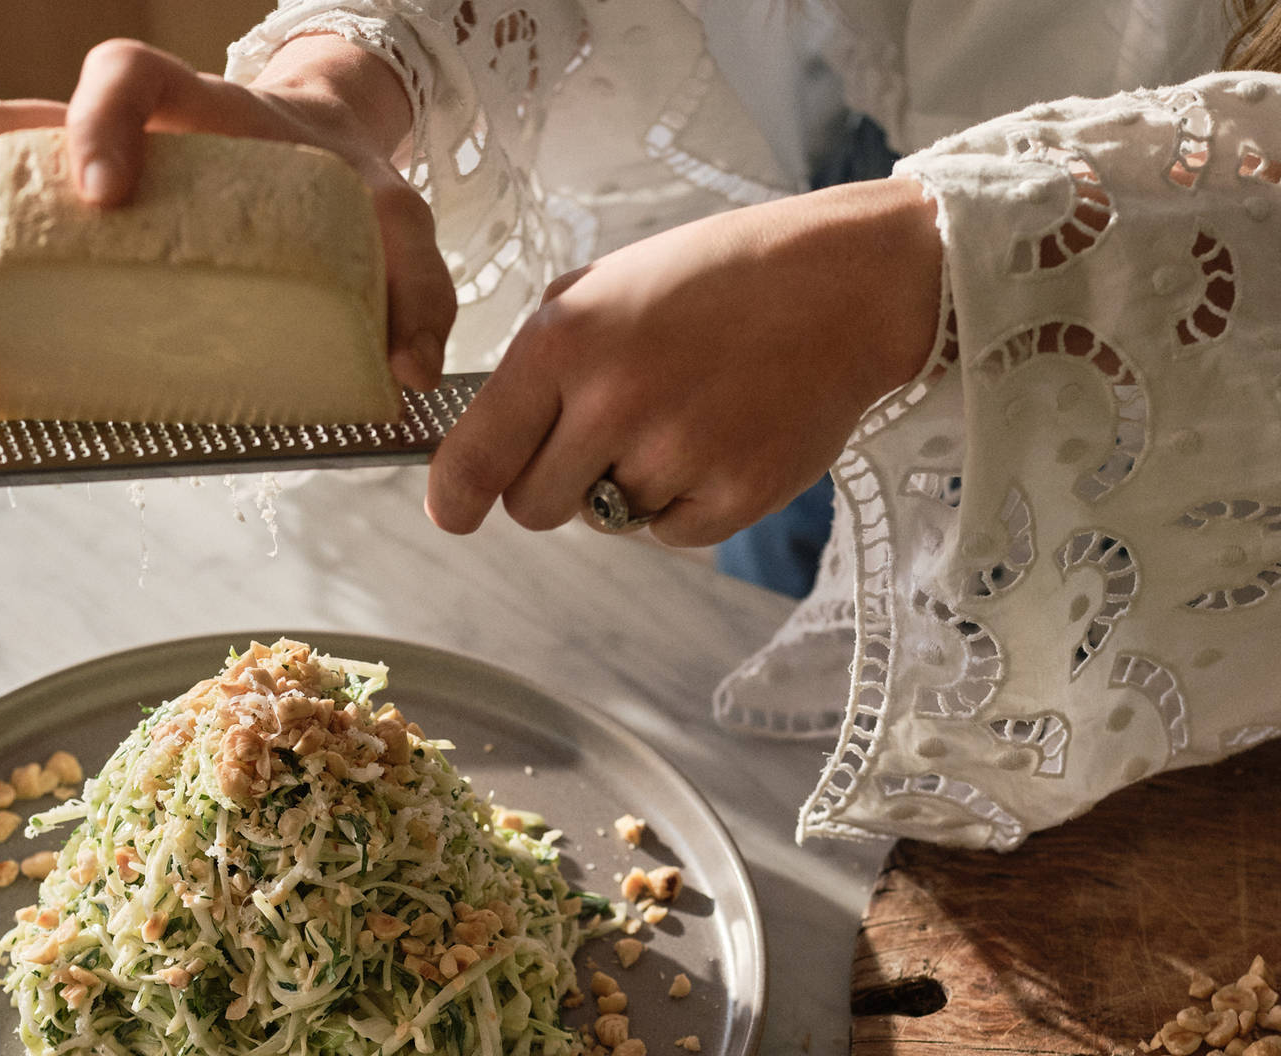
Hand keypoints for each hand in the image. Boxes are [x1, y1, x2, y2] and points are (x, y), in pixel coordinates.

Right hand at [0, 37, 453, 404]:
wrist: (326, 180)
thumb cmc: (348, 195)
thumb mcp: (397, 225)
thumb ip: (417, 284)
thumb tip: (411, 370)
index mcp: (198, 112)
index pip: (126, 73)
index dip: (98, 118)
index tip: (99, 194)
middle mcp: (124, 138)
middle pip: (3, 131)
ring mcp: (84, 185)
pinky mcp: (77, 240)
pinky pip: (3, 253)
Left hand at [425, 178, 942, 546]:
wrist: (841, 286)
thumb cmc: (710, 283)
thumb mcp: (600, 291)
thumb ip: (535, 371)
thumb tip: (482, 457)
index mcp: (564, 343)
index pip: (477, 456)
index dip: (456, 496)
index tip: (452, 513)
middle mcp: (613, 403)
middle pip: (534, 509)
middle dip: (554, 485)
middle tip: (601, 438)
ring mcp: (678, 455)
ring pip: (605, 521)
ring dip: (628, 486)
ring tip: (680, 417)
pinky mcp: (735, 496)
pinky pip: (671, 533)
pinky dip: (686, 503)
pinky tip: (719, 439)